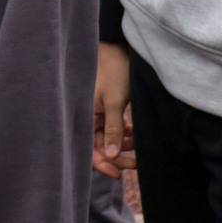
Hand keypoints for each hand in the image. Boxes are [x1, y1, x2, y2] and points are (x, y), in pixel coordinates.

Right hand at [93, 41, 132, 179]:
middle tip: (137, 162)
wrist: (118, 48)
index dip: (102, 165)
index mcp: (84, 118)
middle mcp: (89, 119)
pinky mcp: (108, 110)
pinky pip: (116, 130)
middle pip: (101, 149)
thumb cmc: (113, 71)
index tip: (119, 174)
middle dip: (119, 157)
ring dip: (124, 145)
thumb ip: (113, 130)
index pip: (89, 152)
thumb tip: (112, 156)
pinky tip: (133, 131)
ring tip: (137, 141)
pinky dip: (125, 134)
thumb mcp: (114, 102)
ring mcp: (99, 115)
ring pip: (111, 141)